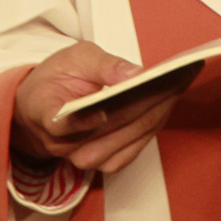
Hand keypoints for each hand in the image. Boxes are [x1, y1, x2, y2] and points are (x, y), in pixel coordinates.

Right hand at [10, 42, 196, 174]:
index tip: (114, 103)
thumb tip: (135, 74)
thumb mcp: (76, 57)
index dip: (88, 118)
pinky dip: (151, 128)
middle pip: (107, 131)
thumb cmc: (59, 77)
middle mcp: (63, 144)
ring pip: (124, 142)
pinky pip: (131, 150)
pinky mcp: (103, 163)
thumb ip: (104, 65)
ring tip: (175, 91)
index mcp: (46, 113)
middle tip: (171, 81)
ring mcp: (83, 158)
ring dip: (153, 117)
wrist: (44, 103)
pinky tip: (166, 106)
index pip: (63, 123)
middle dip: (142, 105)